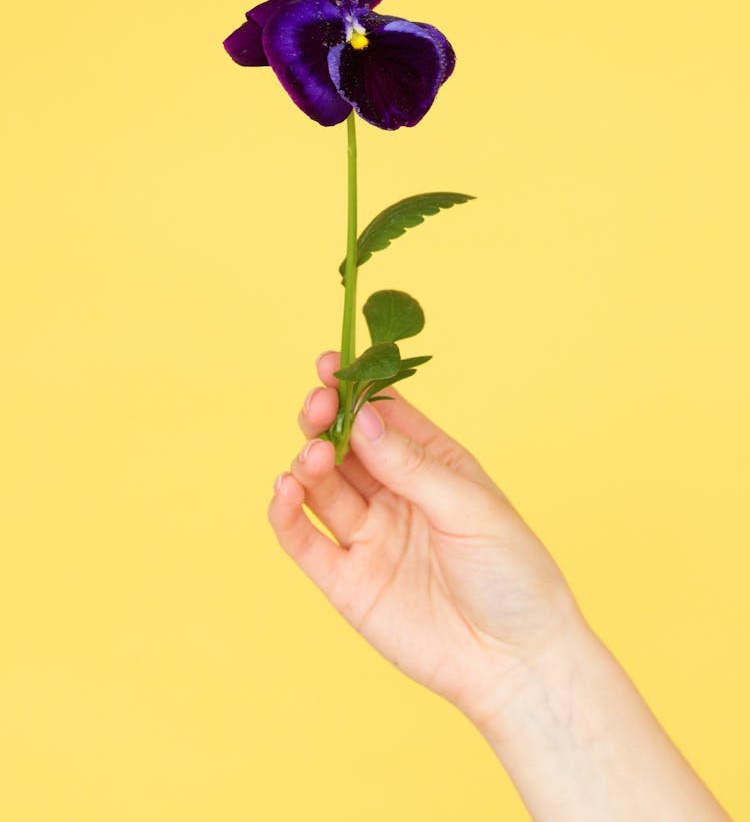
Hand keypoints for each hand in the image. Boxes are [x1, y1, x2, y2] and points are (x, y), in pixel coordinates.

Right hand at [268, 350, 583, 725]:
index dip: (355, 387)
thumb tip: (363, 421)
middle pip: (344, 444)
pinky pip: (304, 539)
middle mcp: (394, 494)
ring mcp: (368, 536)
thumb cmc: (512, 575)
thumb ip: (412, 468)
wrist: (516, 663)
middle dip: (324, 418)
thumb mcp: (470, 508)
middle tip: (317, 405)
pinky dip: (286, 513)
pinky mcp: (346, 581)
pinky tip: (285, 490)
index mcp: (432, 464)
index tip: (330, 364)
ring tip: (314, 456)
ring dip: (308, 461)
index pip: (383, 414)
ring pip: (320, 485)